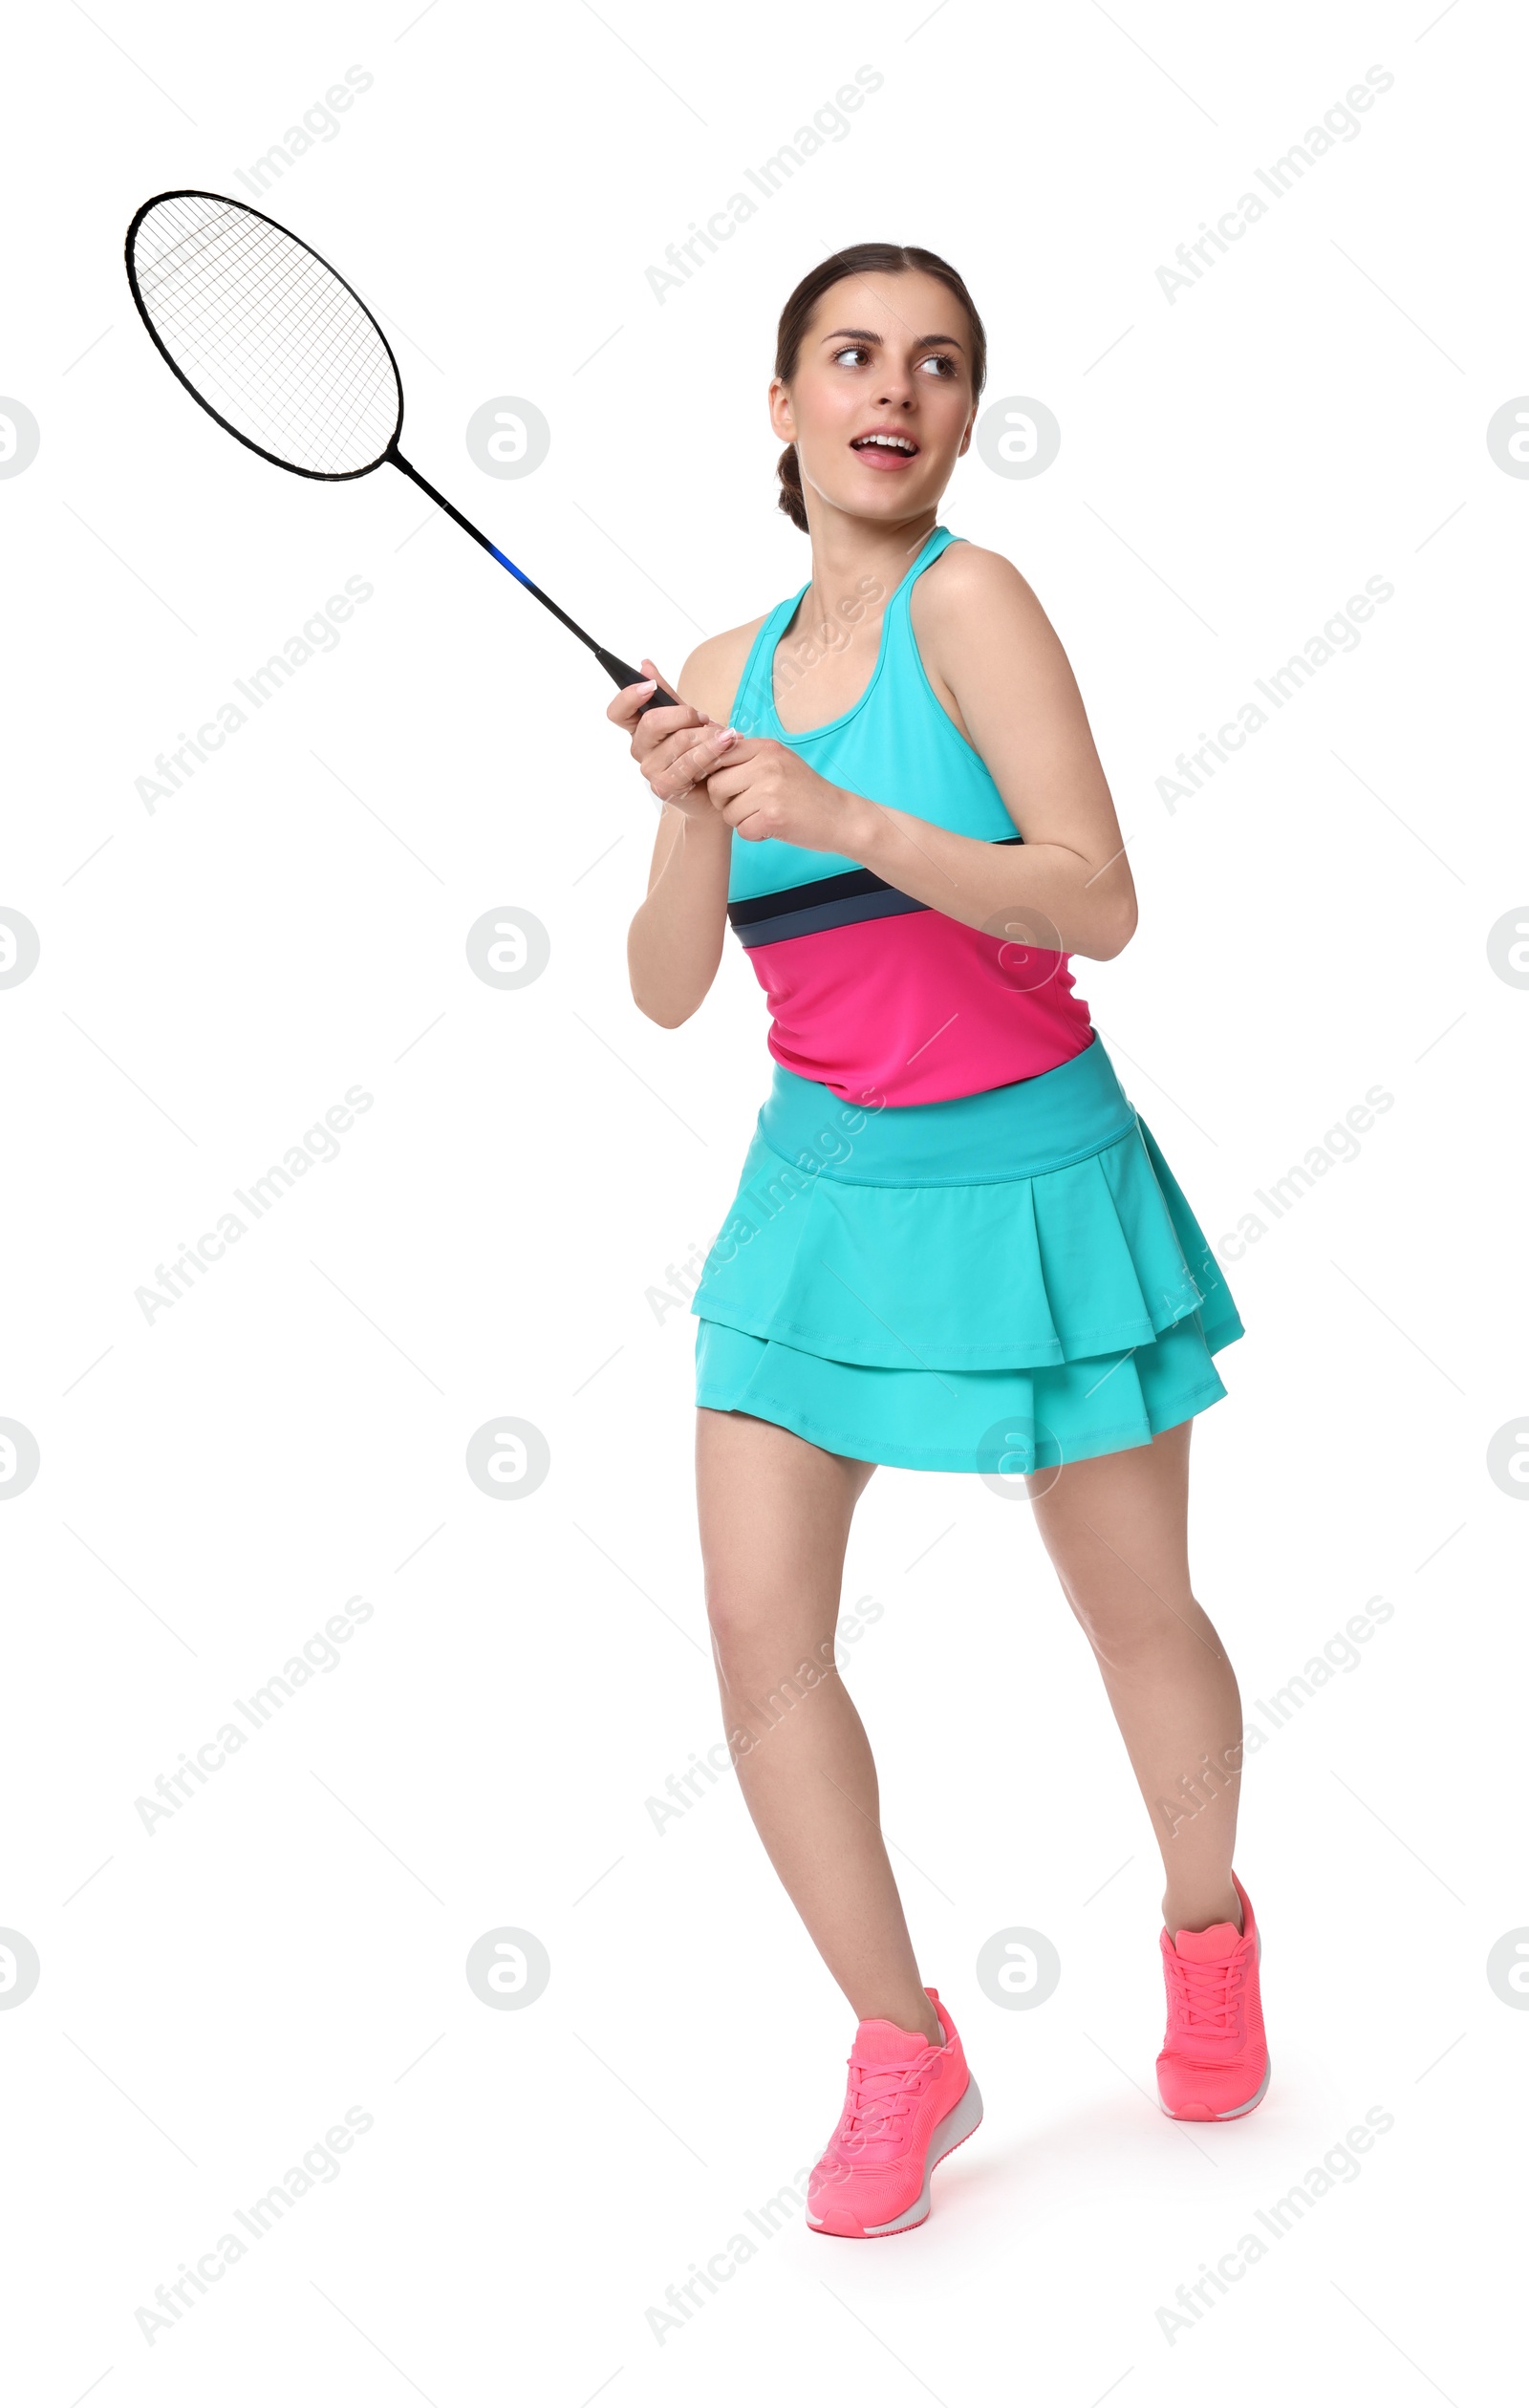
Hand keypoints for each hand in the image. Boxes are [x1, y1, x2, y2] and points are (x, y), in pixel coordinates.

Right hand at [606, 656, 736, 822]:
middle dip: (684, 715)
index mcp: (639, 729)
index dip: (628, 697)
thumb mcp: (685, 718)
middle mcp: (640, 749)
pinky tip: (727, 746)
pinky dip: (712, 753)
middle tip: (705, 718)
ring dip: (708, 736)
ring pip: (678, 742)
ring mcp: (650, 770)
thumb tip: (645, 665)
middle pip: (651, 723)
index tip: (649, 686)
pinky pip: (689, 763)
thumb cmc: (699, 751)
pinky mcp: (664, 787)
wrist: (716, 789)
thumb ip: (666, 694)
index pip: (618, 712)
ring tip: (728, 736)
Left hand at [703, 735, 868, 854]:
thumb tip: (708, 758)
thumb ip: (749, 758)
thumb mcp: (781, 762)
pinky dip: (754, 834)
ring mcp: (770, 790)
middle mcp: (767, 764)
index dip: (714, 774)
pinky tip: (772, 827)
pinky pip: (742, 830)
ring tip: (763, 816)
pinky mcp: (772, 816)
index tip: (725, 787)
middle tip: (744, 807)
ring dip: (740, 820)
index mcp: (766, 748)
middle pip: (716, 785)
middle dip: (723, 802)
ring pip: (727, 811)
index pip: (718, 755)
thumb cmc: (807, 793)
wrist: (841, 816)